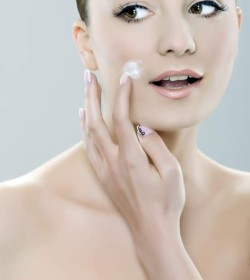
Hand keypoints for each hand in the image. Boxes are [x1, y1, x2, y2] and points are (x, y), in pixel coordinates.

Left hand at [79, 69, 185, 240]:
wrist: (151, 231)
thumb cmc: (166, 202)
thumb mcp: (172, 173)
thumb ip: (156, 146)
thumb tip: (141, 127)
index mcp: (131, 158)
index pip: (122, 119)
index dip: (121, 95)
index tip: (124, 77)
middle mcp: (113, 161)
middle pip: (96, 121)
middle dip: (92, 95)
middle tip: (89, 75)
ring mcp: (105, 169)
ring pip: (88, 133)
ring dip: (86, 108)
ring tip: (86, 89)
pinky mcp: (103, 175)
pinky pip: (88, 146)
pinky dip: (84, 128)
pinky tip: (83, 118)